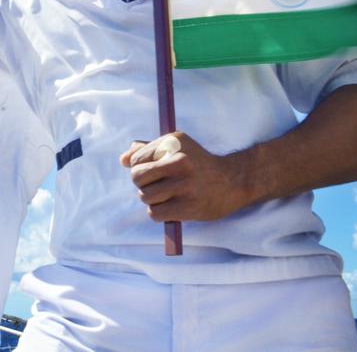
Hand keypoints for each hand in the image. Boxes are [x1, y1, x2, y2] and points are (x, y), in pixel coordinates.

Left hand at [120, 132, 249, 221]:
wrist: (233, 180)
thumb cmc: (197, 163)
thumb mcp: (175, 147)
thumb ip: (147, 150)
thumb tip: (123, 159)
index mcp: (173, 142)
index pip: (135, 160)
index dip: (139, 168)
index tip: (154, 172)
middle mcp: (179, 161)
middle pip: (137, 177)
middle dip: (142, 184)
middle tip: (157, 185)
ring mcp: (185, 184)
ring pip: (145, 196)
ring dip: (151, 199)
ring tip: (166, 196)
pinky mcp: (189, 206)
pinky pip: (155, 213)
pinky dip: (158, 213)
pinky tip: (170, 207)